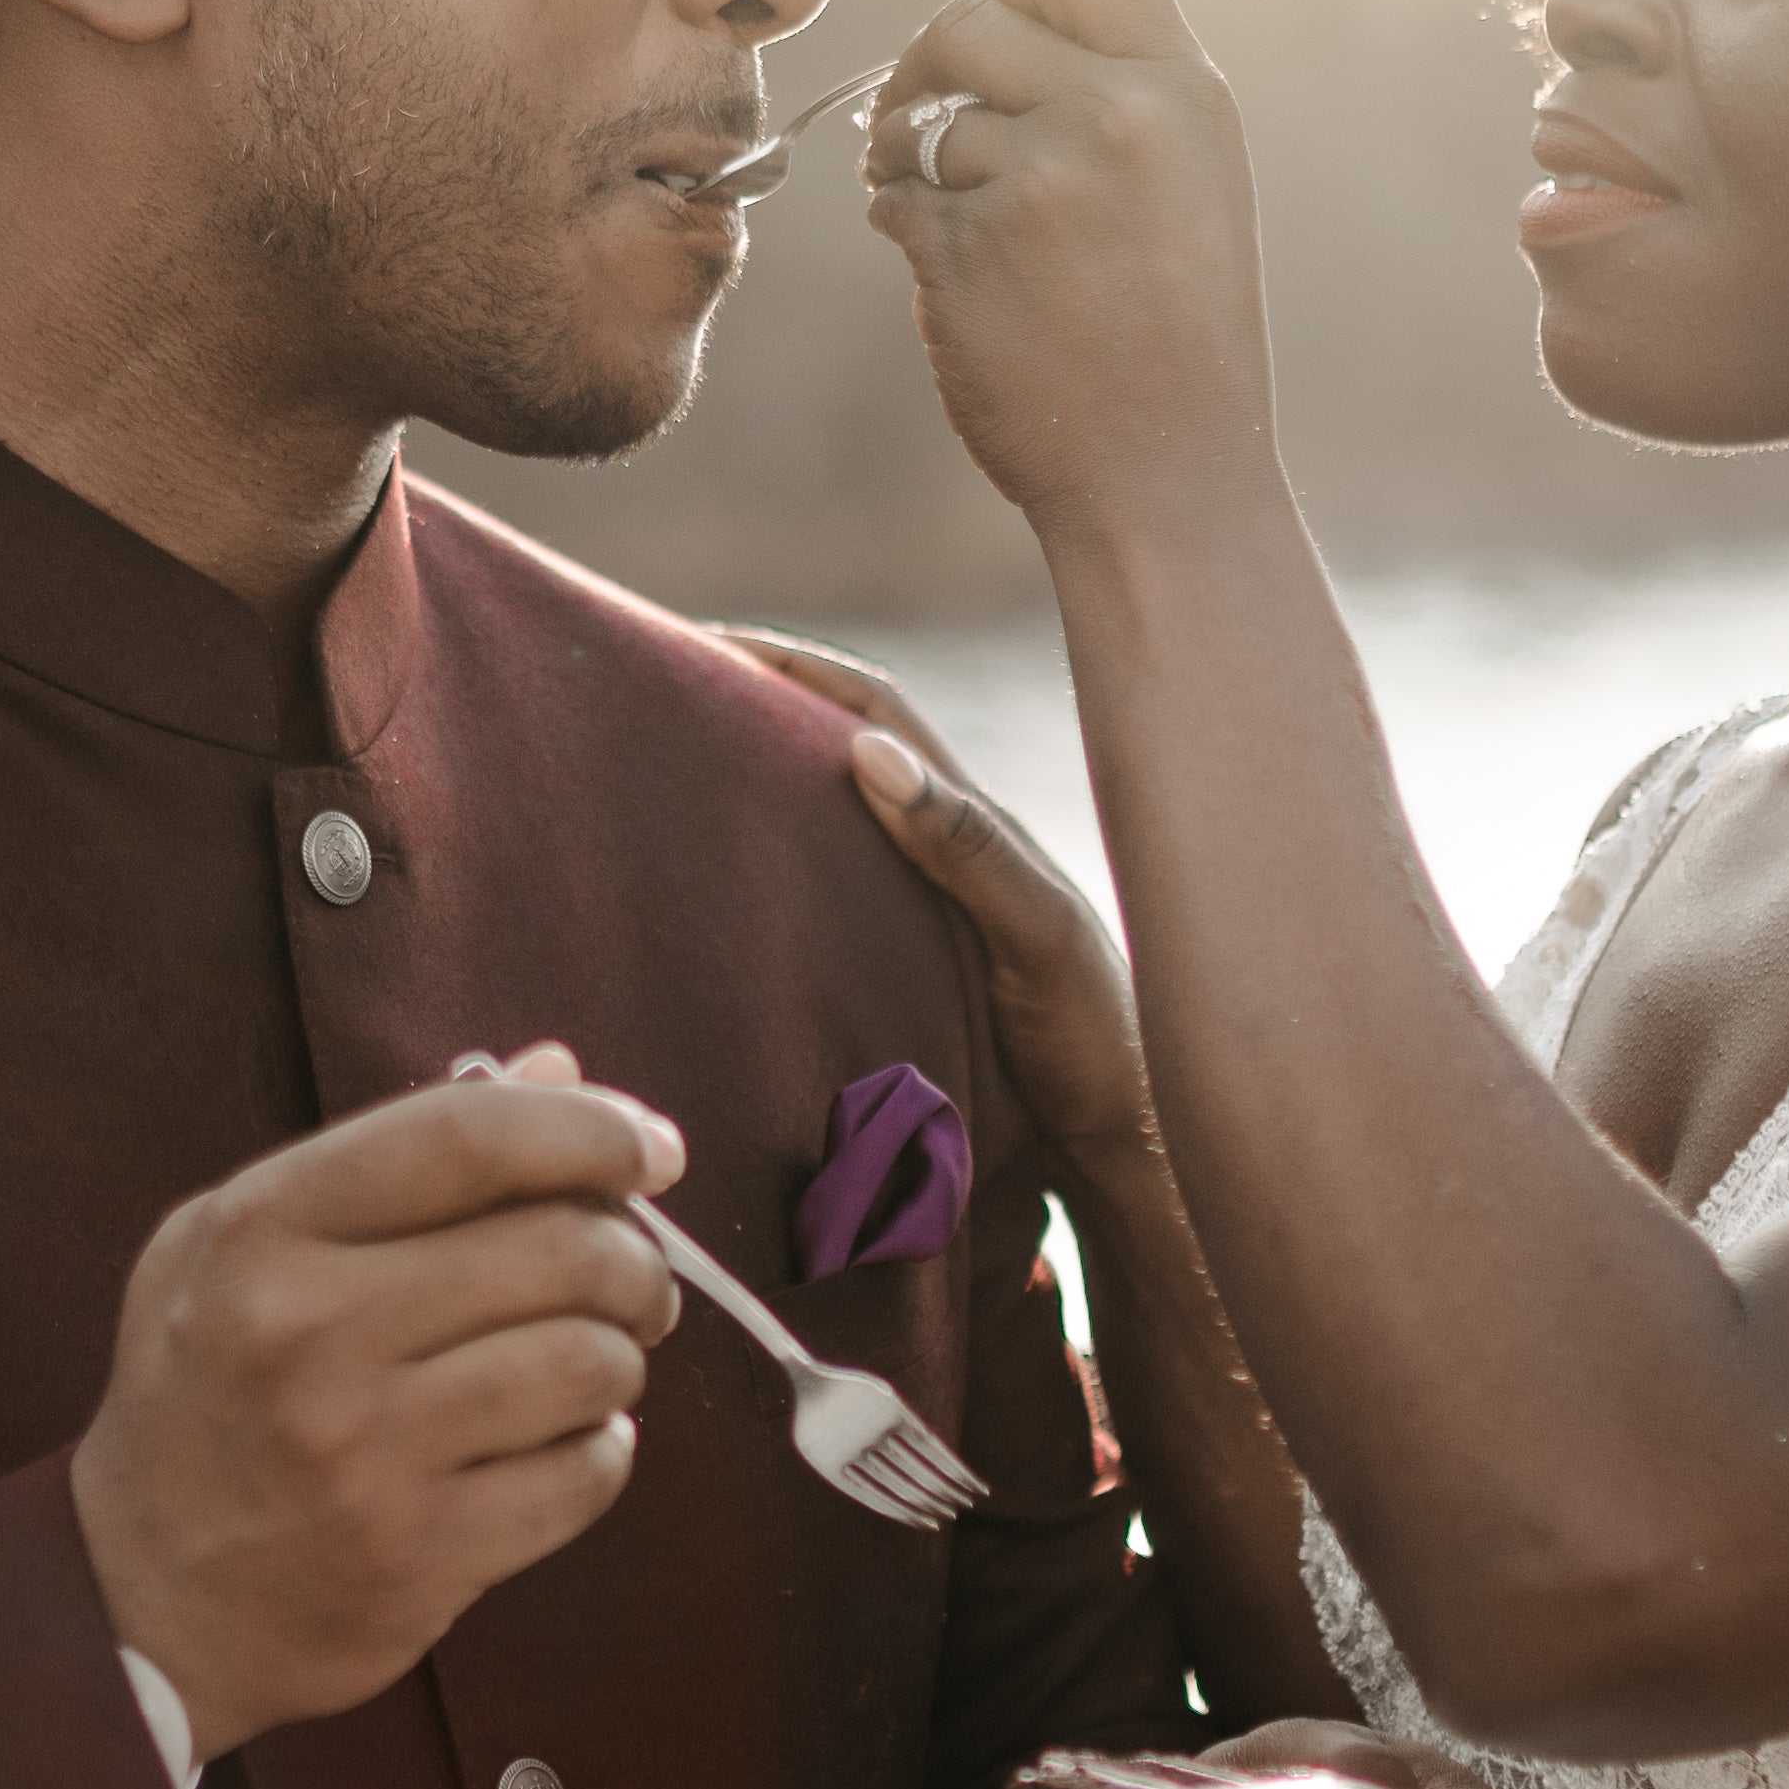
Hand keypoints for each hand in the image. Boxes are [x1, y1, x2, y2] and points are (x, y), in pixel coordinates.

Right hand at [72, 1043, 679, 1768]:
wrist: (142, 1602)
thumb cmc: (209, 1392)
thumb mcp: (244, 1241)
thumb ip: (399, 1150)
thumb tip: (559, 1069)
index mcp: (262, 1232)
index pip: (466, 1137)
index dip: (588, 1129)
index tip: (651, 1148)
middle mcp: (308, 1334)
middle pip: (558, 1250)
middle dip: (632, 1257)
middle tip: (634, 1281)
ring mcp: (366, 1455)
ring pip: (589, 1363)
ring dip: (621, 1357)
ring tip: (591, 1365)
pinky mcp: (420, 1556)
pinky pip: (584, 1476)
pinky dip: (601, 1453)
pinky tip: (559, 1447)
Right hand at [721, 632, 1156, 1179]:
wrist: (1127, 1147)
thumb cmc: (1099, 1040)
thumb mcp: (1039, 934)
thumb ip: (968, 845)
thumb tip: (867, 752)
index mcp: (973, 823)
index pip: (870, 713)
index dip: (793, 666)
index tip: (706, 642)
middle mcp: (944, 855)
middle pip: (838, 755)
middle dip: (758, 712)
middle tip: (660, 701)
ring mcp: (926, 912)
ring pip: (828, 828)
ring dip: (759, 794)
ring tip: (669, 789)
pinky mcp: (908, 974)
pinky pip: (828, 902)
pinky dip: (775, 879)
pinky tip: (728, 906)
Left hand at [865, 0, 1275, 533]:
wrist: (1167, 473)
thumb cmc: (1175, 331)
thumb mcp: (1190, 178)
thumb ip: (1118, 86)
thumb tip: (994, 11)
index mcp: (1182, 88)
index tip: (1000, 44)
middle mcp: (1118, 114)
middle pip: (965, 17)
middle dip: (926, 68)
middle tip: (924, 118)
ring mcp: (1041, 180)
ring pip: (919, 116)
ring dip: (903, 155)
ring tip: (935, 204)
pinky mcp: (969, 247)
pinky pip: (894, 196)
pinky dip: (901, 223)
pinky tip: (944, 262)